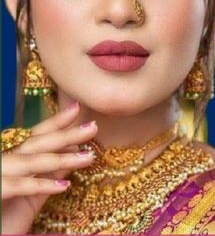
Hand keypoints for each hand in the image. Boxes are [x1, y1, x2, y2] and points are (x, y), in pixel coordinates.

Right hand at [2, 103, 97, 233]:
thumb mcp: (32, 194)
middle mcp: (3, 161)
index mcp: (11, 158)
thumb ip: (50, 172)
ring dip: (62, 158)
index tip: (77, 109)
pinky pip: (19, 186)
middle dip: (66, 134)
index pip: (36, 135)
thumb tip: (73, 150)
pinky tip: (65, 184)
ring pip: (31, 162)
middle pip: (36, 143)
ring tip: (88, 157)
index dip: (56, 122)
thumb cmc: (6, 217)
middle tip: (93, 127)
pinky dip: (42, 184)